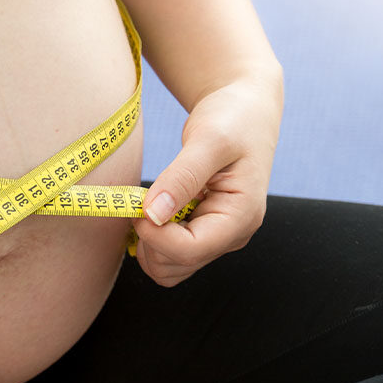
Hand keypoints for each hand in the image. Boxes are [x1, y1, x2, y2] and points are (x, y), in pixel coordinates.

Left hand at [133, 70, 282, 286]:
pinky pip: (167, 256)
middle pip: (175, 266)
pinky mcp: (202, 235)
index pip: (190, 250)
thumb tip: (153, 213)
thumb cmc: (233, 119)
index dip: (155, 235)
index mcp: (241, 217)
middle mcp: (231, 236)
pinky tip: (153, 210)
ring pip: (168, 269)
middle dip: (149, 239)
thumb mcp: (209, 139)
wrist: (244, 113)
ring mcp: (217, 238)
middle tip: (143, 200)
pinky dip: (151, 240)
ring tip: (151, 203)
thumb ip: (181, 177)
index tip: (137, 206)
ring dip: (147, 243)